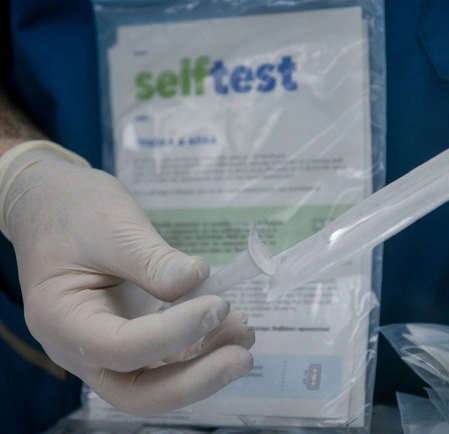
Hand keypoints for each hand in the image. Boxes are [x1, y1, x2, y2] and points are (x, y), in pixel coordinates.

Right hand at [0, 141, 254, 414]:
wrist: (55, 205)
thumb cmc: (74, 211)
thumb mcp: (112, 227)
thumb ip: (153, 260)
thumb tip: (198, 280)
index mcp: (63, 320)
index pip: (120, 348)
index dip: (173, 334)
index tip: (217, 305)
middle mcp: (81, 347)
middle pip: (137, 391)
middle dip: (194, 381)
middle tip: (242, 356)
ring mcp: (107, 345)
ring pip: (156, 381)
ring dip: (205, 365)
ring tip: (244, 334)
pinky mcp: (132, 333)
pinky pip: (166, 356)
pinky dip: (200, 347)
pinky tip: (232, 327)